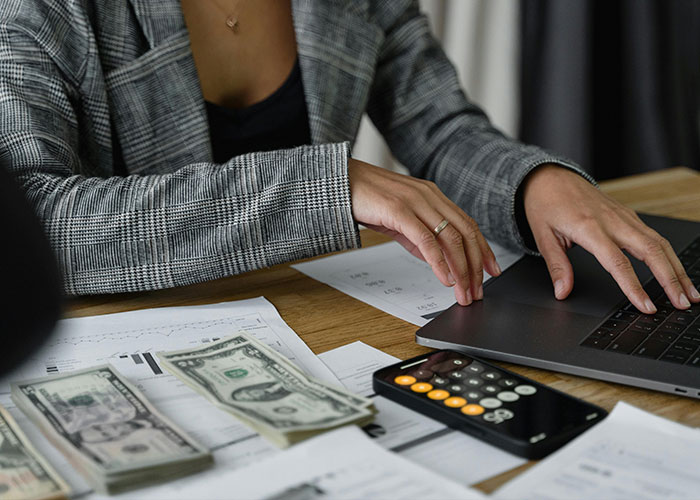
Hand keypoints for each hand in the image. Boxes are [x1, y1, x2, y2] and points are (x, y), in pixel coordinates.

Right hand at [347, 158, 500, 304]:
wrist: (339, 182)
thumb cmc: (366, 198)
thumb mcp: (400, 219)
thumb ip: (419, 236)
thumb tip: (436, 259)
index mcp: (433, 196)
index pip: (468, 224)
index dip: (483, 249)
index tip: (491, 270)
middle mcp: (430, 196)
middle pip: (465, 233)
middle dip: (476, 265)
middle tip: (479, 290)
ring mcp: (416, 202)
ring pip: (450, 238)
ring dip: (461, 269)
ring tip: (463, 291)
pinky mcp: (400, 211)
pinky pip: (426, 240)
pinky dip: (439, 262)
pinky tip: (444, 278)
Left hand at [523, 165, 699, 312]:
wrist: (550, 176)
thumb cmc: (545, 204)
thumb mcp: (542, 236)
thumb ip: (556, 266)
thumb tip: (562, 292)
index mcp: (589, 228)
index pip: (618, 263)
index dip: (634, 287)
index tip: (646, 306)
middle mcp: (612, 220)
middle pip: (651, 251)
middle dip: (670, 280)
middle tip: (682, 304)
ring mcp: (624, 216)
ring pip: (659, 243)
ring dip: (677, 269)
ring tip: (689, 293)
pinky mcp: (628, 215)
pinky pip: (654, 236)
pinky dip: (669, 255)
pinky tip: (676, 270)